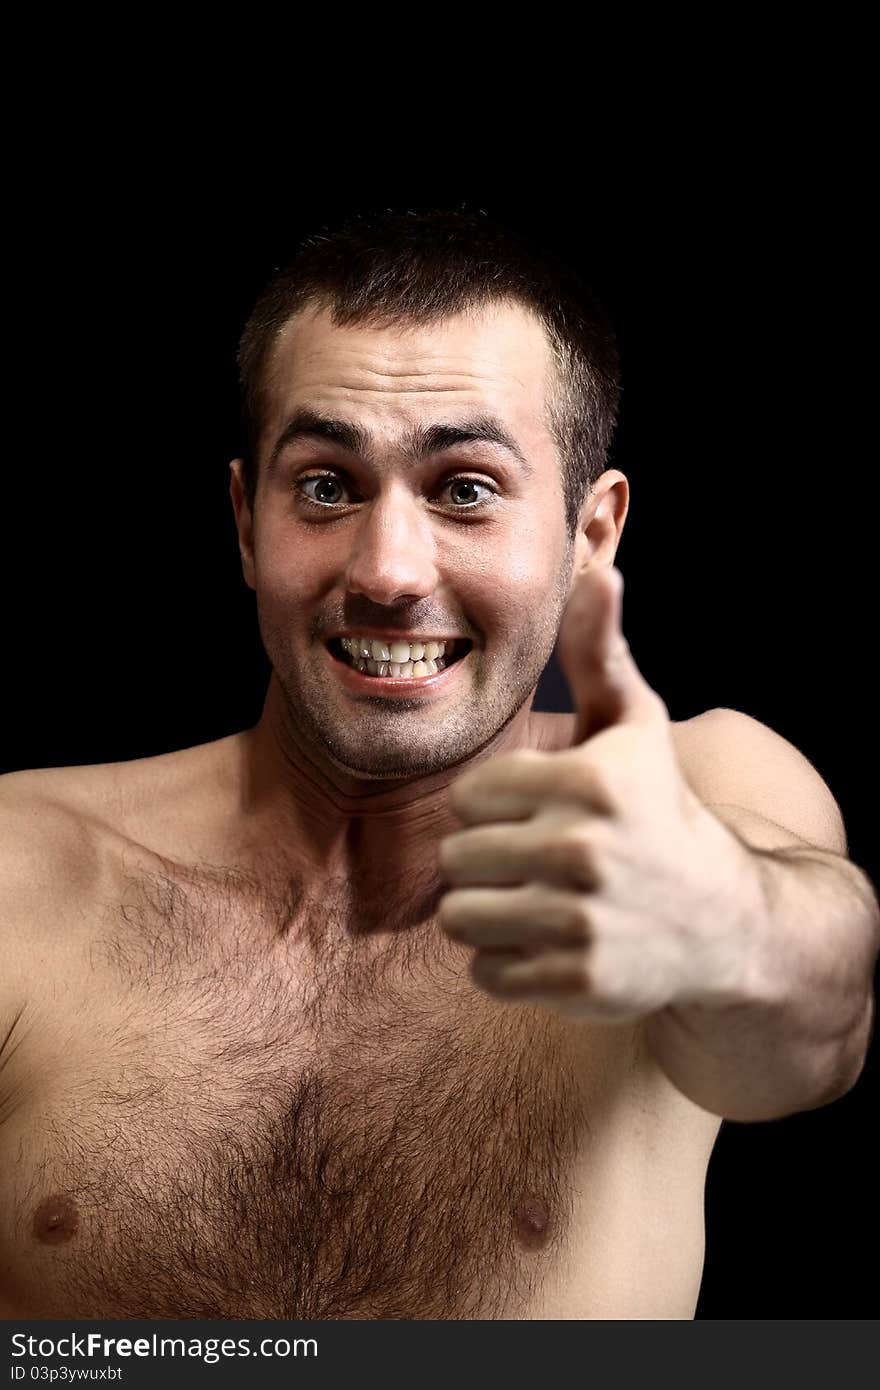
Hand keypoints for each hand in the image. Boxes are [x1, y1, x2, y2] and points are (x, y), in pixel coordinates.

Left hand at [438, 565, 758, 1022]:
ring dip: (490, 912)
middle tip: (540, 861)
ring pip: (462, 917)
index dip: (495, 805)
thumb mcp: (634, 724)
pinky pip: (486, 972)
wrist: (722, 918)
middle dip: (489, 859)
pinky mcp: (578, 984)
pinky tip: (552, 942)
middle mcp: (585, 852)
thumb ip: (600, 649)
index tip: (540, 810)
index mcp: (588, 783)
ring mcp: (583, 924)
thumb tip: (600, 568)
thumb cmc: (657, 805)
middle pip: (458, 858)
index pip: (467, 797)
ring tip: (539, 900)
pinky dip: (507, 964)